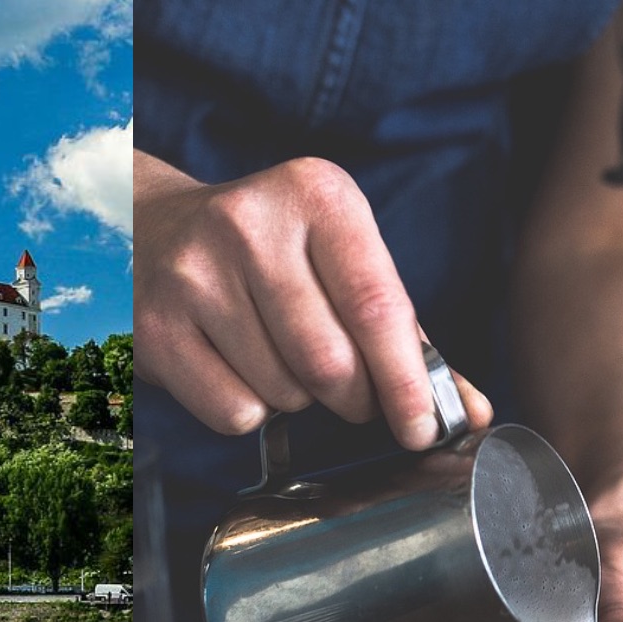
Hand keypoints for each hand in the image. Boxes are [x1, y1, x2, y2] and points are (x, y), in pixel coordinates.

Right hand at [133, 152, 491, 443]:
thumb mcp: (339, 259)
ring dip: (297, 399)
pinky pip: (233, 411)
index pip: (376, 304)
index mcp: (315, 194)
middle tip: (352, 395)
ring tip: (278, 358)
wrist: (153, 230)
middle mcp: (249, 225)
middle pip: (330, 361)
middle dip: (354, 397)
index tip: (424, 427)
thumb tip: (469, 412)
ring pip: (283, 391)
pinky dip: (250, 411)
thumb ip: (404, 333)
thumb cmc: (270, 253)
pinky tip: (237, 369)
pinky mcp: (156, 327)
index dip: (407, 379)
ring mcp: (194, 275)